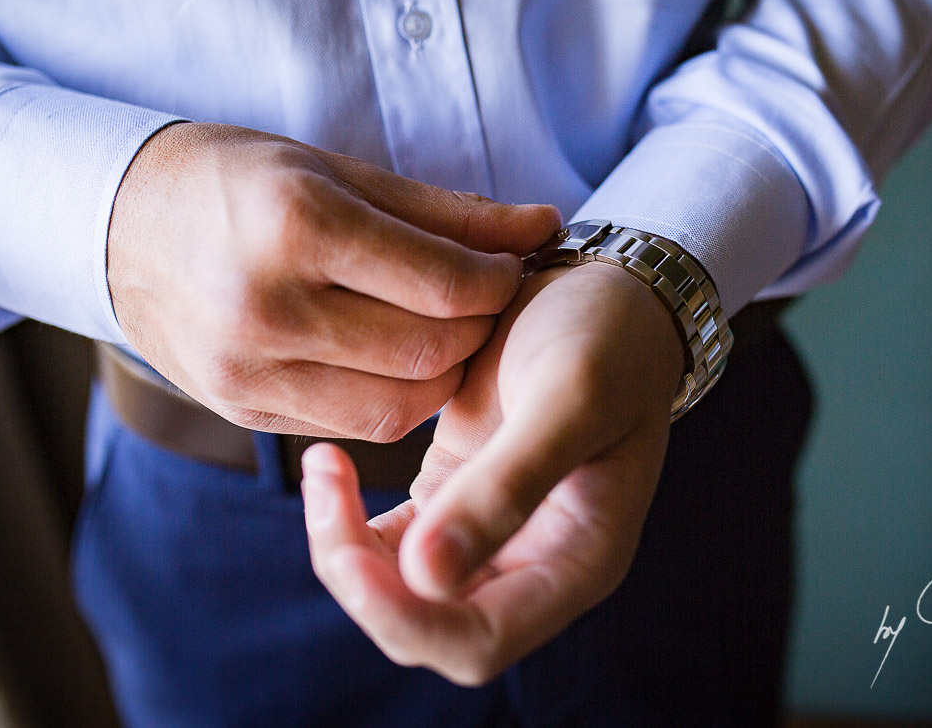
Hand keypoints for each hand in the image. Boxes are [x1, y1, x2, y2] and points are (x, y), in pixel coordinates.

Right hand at [107, 121, 559, 438]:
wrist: (117, 225)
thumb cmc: (237, 183)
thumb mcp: (337, 170)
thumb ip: (448, 211)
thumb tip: (544, 226)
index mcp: (296, 225)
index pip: (444, 284)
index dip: (498, 282)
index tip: (506, 267)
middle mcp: (267, 307)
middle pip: (430, 353)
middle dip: (478, 330)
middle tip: (482, 300)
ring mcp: (248, 370)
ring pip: (400, 407)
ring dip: (443, 375)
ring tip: (442, 332)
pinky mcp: (241, 411)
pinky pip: (354, 424)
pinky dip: (393, 397)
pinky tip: (392, 357)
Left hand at [301, 260, 684, 683]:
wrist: (609, 290)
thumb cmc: (609, 338)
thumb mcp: (569, 396)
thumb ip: (508, 485)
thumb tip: (427, 576)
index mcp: (578, 561)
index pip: (479, 641)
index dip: (405, 618)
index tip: (351, 553)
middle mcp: (533, 564)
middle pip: (427, 626)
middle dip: (362, 582)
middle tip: (324, 496)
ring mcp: (490, 535)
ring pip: (398, 588)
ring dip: (346, 550)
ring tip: (322, 471)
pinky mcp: (454, 498)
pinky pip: (390, 543)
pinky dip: (349, 519)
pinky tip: (329, 466)